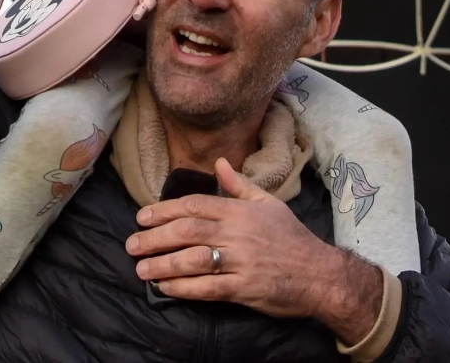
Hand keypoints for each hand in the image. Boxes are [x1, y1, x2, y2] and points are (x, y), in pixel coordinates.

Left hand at [127, 157, 382, 338]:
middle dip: (156, 237)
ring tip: (141, 268)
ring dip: (164, 263)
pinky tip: (166, 288)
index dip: (166, 210)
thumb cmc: (290, 236)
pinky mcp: (245, 288)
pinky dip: (185, 287)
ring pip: (194, 259)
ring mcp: (241, 260)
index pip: (196, 204)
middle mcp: (238, 232)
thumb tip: (220, 162)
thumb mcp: (267, 202)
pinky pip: (209, 287)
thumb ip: (239, 184)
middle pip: (188, 230)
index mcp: (240, 210)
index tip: (142, 216)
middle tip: (132, 243)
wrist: (318, 272)